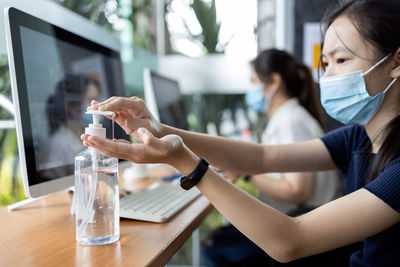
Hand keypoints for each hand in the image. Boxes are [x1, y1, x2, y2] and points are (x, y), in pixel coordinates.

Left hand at [81, 127, 198, 174]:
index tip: (90, 137)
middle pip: (110, 151)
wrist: (178, 155)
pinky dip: (109, 145)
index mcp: (138, 152)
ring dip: (100, 145)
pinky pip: (119, 149)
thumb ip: (152, 139)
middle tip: (83, 137)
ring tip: (88, 139)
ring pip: (113, 150)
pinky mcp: (136, 153)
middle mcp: (133, 155)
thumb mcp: (165, 143)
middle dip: (96, 144)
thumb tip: (141, 132)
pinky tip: (105, 142)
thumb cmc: (173, 147)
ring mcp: (134, 155)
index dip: (102, 143)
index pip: (116, 147)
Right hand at [88, 97, 162, 139]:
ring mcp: (127, 107)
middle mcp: (132, 103)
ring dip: (101, 107)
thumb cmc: (153, 130)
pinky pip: (112, 110)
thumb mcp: (147, 128)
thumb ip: (137, 124)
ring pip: (111, 104)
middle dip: (102, 105)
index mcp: (138, 105)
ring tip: (89, 109)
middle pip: (114, 101)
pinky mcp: (124, 113)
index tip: (100, 109)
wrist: (156, 132)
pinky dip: (104, 110)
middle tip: (91, 109)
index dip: (110, 105)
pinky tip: (95, 109)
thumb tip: (125, 124)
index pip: (121, 102)